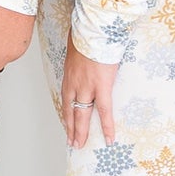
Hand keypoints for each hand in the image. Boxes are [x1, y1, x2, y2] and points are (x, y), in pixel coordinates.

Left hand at [60, 32, 118, 148]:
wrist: (94, 30)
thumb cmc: (86, 35)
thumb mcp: (76, 48)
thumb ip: (78, 57)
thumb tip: (82, 56)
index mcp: (69, 75)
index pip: (66, 99)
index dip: (66, 113)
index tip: (67, 123)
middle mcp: (74, 84)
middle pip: (70, 111)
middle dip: (70, 128)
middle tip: (71, 142)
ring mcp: (87, 87)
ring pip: (82, 114)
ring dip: (81, 131)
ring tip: (80, 144)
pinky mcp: (101, 87)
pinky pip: (104, 111)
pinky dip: (106, 126)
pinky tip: (108, 138)